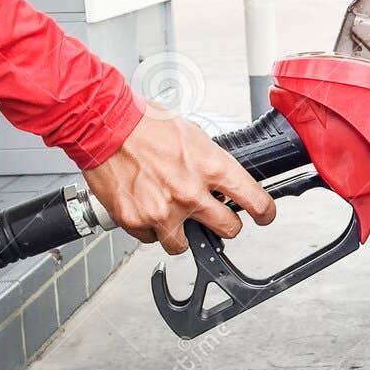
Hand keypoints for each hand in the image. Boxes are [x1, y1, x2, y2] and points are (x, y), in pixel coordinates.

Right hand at [83, 108, 275, 254]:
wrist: (104, 126)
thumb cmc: (144, 124)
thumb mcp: (192, 135)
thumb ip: (209, 161)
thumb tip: (221, 177)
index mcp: (210, 167)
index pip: (254, 199)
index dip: (265, 212)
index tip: (264, 216)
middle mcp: (190, 193)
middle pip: (229, 229)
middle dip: (226, 225)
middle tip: (218, 219)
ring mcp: (163, 211)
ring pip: (185, 245)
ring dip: (182, 233)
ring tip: (172, 214)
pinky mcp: (136, 221)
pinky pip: (150, 238)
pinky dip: (149, 228)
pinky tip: (145, 208)